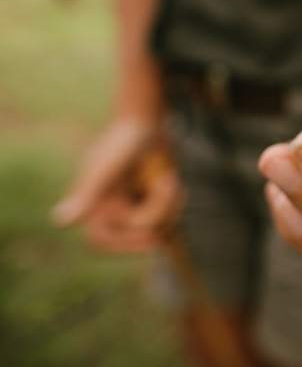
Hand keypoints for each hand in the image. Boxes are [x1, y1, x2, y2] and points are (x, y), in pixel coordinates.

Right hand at [52, 117, 180, 252]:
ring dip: (170, 204)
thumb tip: (62, 221)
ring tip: (171, 179)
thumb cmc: (123, 139)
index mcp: (94, 203)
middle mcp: (111, 207)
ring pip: (156, 225)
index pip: (101, 240)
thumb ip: (87, 193)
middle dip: (158, 210)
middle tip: (169, 184)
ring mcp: (132, 204)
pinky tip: (174, 181)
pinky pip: (167, 216)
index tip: (152, 240)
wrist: (146, 121)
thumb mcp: (106, 167)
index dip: (125, 246)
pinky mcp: (151, 199)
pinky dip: (175, 201)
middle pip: (138, 229)